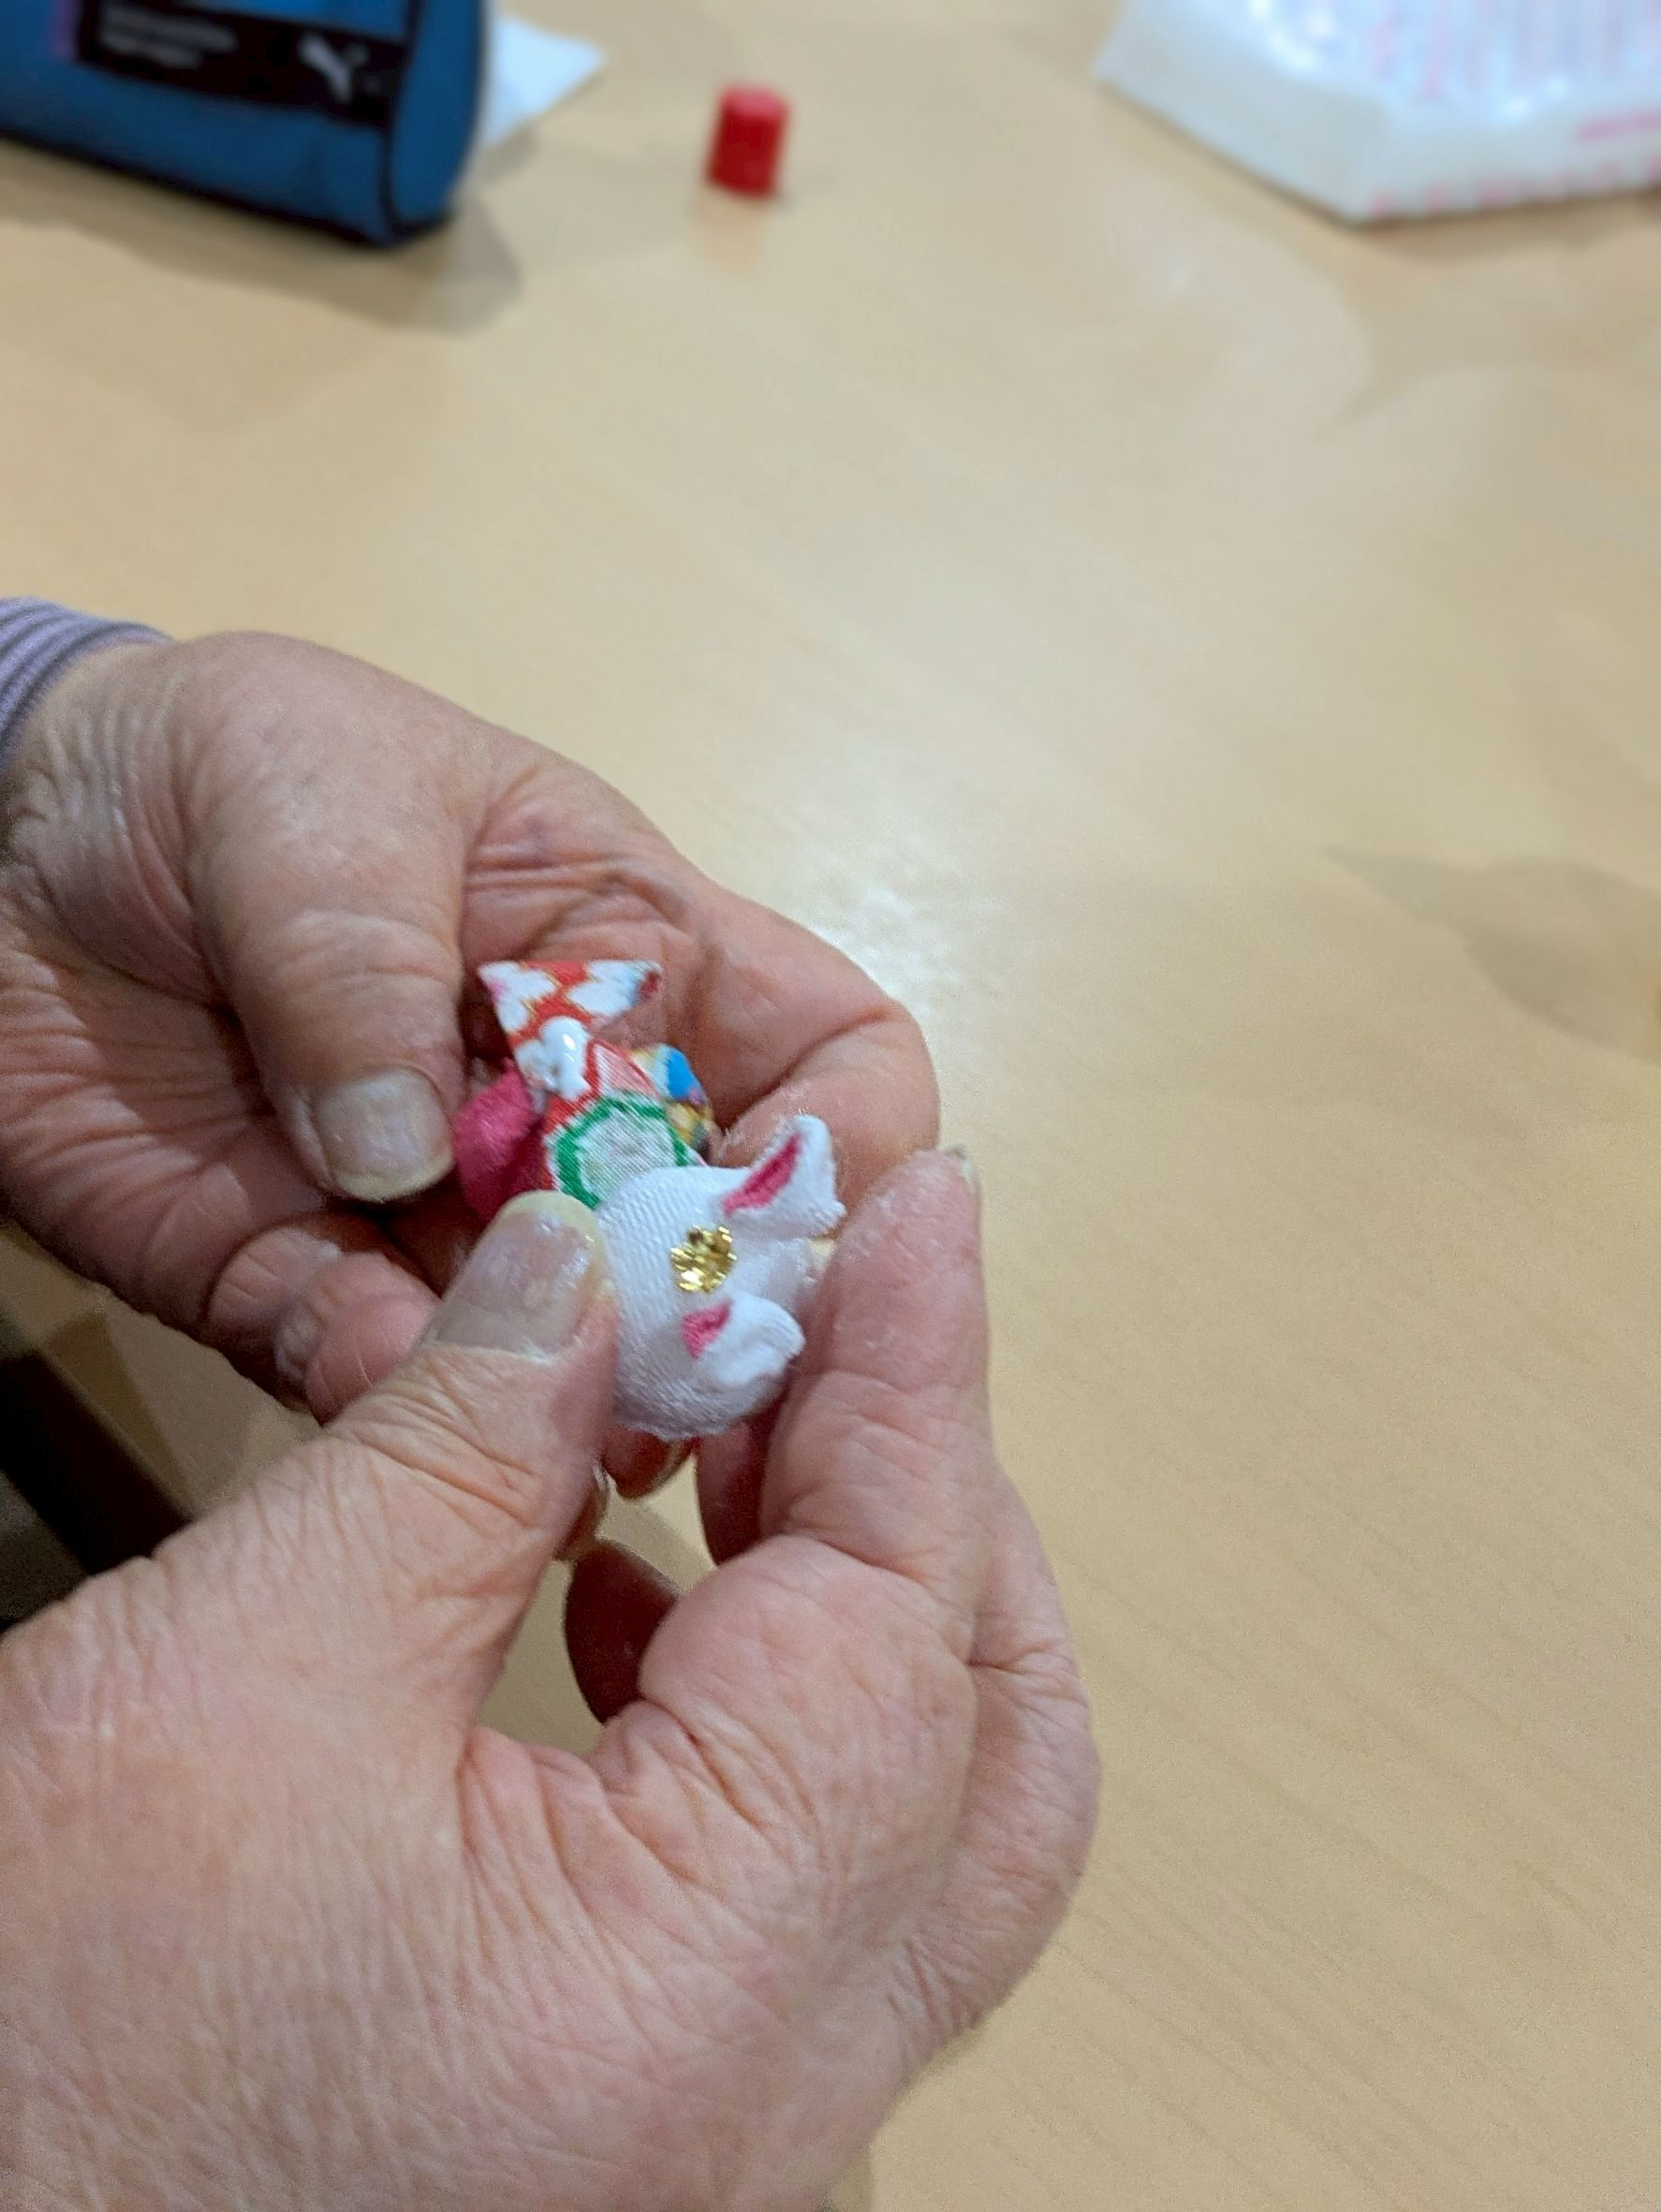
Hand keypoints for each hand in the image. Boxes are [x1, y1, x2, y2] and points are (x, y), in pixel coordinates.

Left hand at [0, 632, 935, 1438]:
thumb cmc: (217, 766)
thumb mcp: (317, 796)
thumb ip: (367, 959)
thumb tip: (405, 1156)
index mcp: (637, 951)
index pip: (834, 1059)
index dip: (851, 1144)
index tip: (781, 1213)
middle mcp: (575, 1110)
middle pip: (718, 1245)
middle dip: (716, 1318)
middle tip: (665, 1381)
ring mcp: (447, 1220)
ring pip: (572, 1354)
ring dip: (574, 1402)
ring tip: (546, 1434)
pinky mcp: (307, 1294)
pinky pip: (382, 1386)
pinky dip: (396, 1414)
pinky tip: (389, 1412)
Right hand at [0, 1153, 1096, 2210]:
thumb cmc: (45, 2031)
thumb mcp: (252, 1666)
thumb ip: (466, 1438)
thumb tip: (590, 1268)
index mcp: (709, 1990)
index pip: (905, 1610)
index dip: (916, 1373)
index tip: (914, 1206)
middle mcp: (780, 2112)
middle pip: (992, 1752)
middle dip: (935, 1505)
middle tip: (832, 1327)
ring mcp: (730, 2151)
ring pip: (925, 1833)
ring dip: (856, 1604)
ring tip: (727, 1435)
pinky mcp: (657, 2147)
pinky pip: (808, 1910)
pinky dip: (774, 1725)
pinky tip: (641, 1607)